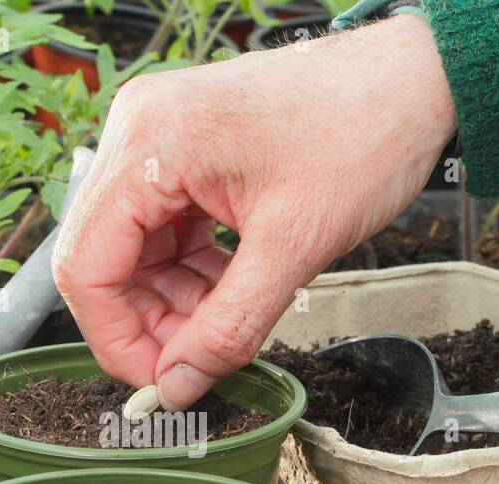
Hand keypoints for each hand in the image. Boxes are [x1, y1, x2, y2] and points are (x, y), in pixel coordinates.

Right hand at [51, 14, 457, 409]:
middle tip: (195, 364)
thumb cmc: (364, 135)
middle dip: (145, 323)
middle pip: (102, 259)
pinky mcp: (182, 149)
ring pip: (131, 250)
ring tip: (221, 329)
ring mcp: (157, 138)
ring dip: (170, 302)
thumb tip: (178, 387)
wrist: (412, 81)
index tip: (159, 381)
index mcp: (151, 144)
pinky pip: (161, 229)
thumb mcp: (294, 248)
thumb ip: (228, 327)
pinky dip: (188, 273)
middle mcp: (138, 132)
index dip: (115, 339)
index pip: (86, 266)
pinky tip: (226, 293)